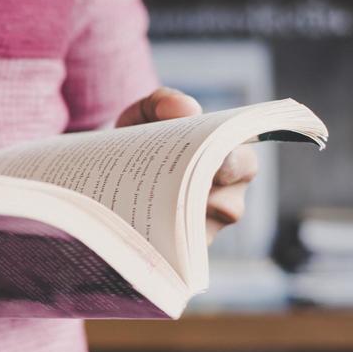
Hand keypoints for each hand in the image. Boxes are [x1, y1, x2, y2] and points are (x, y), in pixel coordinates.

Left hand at [117, 87, 258, 244]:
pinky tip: (145, 223)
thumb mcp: (146, 114)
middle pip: (233, 205)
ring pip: (206, 232)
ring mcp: (203, 226)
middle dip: (210, 197)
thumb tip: (185, 109)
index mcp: (225, 160)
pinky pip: (183, 249)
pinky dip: (167, 237)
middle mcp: (222, 197)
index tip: (217, 162)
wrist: (105, 171)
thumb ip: (162, 102)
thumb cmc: (140, 139)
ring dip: (185, 217)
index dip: (236, 164)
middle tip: (182, 186)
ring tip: (157, 203)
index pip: (246, 164)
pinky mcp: (180, 248)